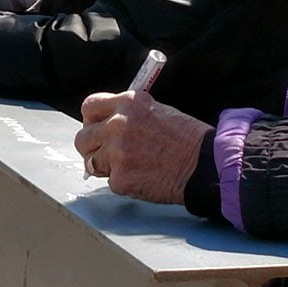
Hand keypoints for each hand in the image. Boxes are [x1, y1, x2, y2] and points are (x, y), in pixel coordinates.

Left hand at [74, 91, 210, 203]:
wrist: (205, 164)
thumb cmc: (187, 138)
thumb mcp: (157, 111)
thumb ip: (128, 115)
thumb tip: (107, 124)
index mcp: (128, 103)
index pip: (89, 107)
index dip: (92, 120)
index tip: (97, 127)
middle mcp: (118, 125)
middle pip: (82, 138)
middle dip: (92, 147)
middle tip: (106, 152)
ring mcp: (117, 153)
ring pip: (91, 162)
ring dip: (105, 166)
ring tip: (129, 166)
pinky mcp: (121, 179)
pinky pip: (110, 182)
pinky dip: (123, 182)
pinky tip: (142, 177)